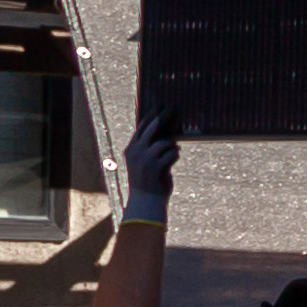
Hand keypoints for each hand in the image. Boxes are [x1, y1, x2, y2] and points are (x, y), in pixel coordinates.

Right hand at [121, 108, 180, 224]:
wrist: (146, 200)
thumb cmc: (149, 180)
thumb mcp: (146, 161)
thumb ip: (152, 147)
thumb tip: (168, 133)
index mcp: (131, 149)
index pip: (141, 128)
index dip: (151, 116)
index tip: (159, 106)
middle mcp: (136, 152)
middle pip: (152, 128)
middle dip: (163, 117)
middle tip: (173, 108)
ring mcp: (146, 158)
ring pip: (166, 142)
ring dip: (172, 148)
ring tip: (169, 157)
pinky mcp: (156, 166)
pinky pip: (173, 153)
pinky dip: (175, 157)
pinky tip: (170, 164)